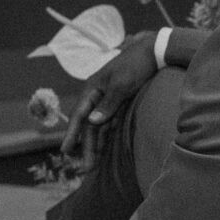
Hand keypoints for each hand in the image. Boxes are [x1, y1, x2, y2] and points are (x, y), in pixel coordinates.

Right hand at [61, 30, 163, 156]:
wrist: (154, 51)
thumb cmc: (135, 66)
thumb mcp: (121, 84)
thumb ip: (108, 104)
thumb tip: (92, 121)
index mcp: (92, 88)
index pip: (79, 115)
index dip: (72, 134)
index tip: (65, 151)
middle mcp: (97, 95)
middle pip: (89, 125)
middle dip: (87, 146)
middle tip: (86, 168)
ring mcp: (108, 100)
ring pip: (98, 126)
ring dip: (96, 144)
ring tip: (93, 164)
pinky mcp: (120, 103)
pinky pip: (109, 123)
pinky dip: (106, 136)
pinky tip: (104, 149)